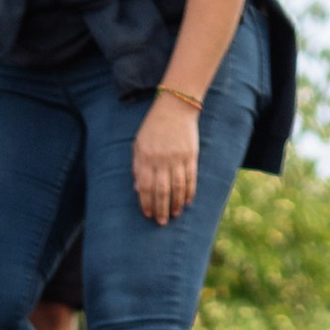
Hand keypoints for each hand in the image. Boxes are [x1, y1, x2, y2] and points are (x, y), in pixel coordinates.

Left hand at [130, 95, 199, 227]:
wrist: (175, 107)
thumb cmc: (153, 127)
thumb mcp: (139, 144)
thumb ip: (138, 167)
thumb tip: (138, 189)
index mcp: (146, 157)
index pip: (145, 186)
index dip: (146, 203)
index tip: (147, 214)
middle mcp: (161, 159)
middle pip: (161, 190)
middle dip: (161, 208)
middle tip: (161, 222)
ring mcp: (177, 158)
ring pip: (177, 187)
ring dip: (176, 203)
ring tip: (175, 214)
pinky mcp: (191, 155)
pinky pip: (191, 178)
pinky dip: (189, 191)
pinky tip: (187, 202)